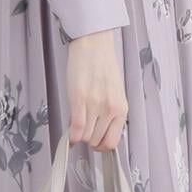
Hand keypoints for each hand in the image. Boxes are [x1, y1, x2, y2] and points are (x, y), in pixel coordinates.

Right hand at [65, 29, 127, 149]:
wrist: (94, 45)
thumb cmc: (103, 66)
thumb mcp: (113, 92)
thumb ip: (109, 112)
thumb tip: (98, 130)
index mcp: (122, 108)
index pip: (112, 142)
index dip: (101, 145)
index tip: (94, 141)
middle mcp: (111, 109)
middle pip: (97, 141)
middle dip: (88, 140)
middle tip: (83, 132)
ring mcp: (96, 105)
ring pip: (86, 137)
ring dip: (79, 135)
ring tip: (77, 126)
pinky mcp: (80, 100)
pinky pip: (76, 128)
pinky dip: (71, 135)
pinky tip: (69, 133)